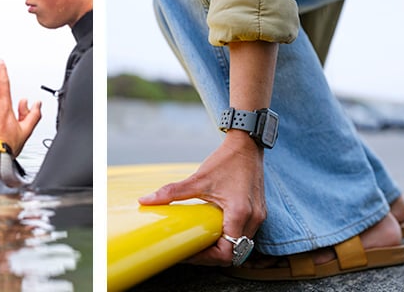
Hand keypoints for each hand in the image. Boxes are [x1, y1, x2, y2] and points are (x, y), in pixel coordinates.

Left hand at [138, 131, 266, 266]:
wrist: (247, 145)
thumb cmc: (226, 160)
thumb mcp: (198, 178)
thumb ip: (172, 192)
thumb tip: (145, 200)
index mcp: (239, 213)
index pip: (226, 252)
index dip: (206, 257)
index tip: (188, 250)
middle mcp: (253, 218)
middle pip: (233, 253)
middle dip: (211, 255)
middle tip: (191, 248)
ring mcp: (258, 216)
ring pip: (241, 245)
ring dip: (221, 246)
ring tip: (200, 240)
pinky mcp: (258, 212)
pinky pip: (245, 234)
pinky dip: (229, 236)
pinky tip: (214, 228)